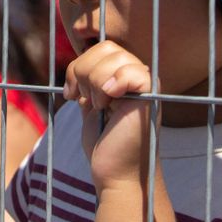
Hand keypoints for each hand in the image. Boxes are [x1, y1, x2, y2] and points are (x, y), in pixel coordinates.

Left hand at [63, 41, 156, 190]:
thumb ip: (88, 81)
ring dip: (95, 82)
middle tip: (83, 99)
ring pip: (115, 57)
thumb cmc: (103, 144)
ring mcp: (147, 86)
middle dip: (83, 71)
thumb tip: (79, 61)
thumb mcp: (90, 104)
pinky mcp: (151, 97)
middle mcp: (139, 76)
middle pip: (106, 47)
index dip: (79, 65)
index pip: (102, 48)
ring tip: (99, 106)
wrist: (116, 174)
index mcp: (125, 76)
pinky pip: (133, 71)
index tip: (71, 95)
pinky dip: (114, 83)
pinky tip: (109, 102)